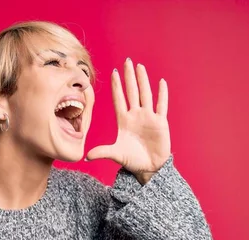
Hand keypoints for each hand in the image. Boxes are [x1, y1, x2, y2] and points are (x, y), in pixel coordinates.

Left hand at [85, 58, 170, 181]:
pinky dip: (162, 94)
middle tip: (127, 61)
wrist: (148, 168)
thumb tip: (86, 157)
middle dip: (129, 77)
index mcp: (124, 120)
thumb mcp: (116, 154)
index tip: (114, 73)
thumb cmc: (132, 160)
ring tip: (140, 67)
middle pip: (132, 92)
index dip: (116, 86)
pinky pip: (161, 105)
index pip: (119, 99)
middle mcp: (136, 115)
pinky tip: (161, 82)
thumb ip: (102, 152)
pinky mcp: (160, 122)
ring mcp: (148, 117)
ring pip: (145, 94)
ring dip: (143, 81)